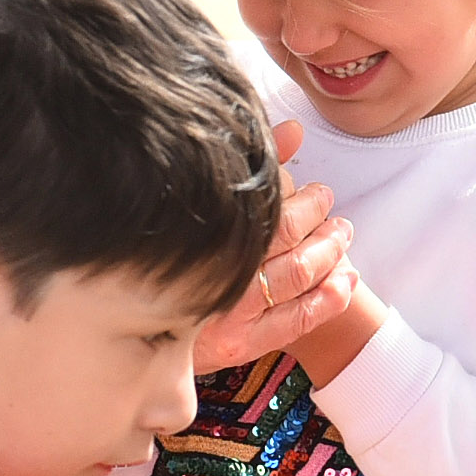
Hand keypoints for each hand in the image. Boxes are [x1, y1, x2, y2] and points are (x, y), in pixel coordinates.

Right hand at [192, 121, 358, 373]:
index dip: (304, 201)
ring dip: (330, 254)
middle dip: (320, 222)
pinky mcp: (241, 345)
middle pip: (287, 242)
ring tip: (343, 234)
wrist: (129, 331)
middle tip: (332, 207)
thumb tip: (295, 130)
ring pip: (297, 278)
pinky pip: (297, 321)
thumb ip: (254, 168)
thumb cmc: (173, 254)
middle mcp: (218, 278)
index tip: (318, 191)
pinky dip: (330, 299)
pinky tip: (346, 280)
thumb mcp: (206, 203)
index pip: (271, 214)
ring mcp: (230, 316)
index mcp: (206, 239)